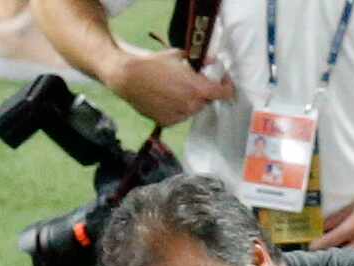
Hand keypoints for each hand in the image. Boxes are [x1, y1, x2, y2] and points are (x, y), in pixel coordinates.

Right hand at [113, 46, 231, 126]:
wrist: (127, 76)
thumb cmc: (152, 63)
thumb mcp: (178, 55)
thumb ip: (197, 61)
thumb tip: (211, 61)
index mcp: (197, 88)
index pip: (224, 93)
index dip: (226, 86)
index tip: (222, 81)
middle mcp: (191, 105)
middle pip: (206, 101)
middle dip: (203, 93)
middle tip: (193, 83)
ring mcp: (179, 116)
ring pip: (193, 110)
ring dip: (190, 101)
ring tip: (176, 90)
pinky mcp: (167, 122)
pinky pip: (179, 116)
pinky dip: (177, 109)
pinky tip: (166, 99)